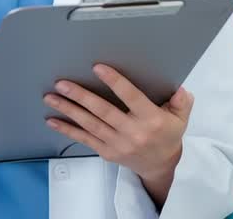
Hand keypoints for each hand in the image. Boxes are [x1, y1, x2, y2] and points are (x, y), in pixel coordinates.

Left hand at [45, 64, 191, 206]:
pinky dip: (67, 129)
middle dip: (80, 96)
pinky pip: (84, 139)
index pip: (131, 97)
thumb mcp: (180, 118)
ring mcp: (118, 144)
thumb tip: (179, 89)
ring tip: (51, 97)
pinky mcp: (107, 152)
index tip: (97, 68)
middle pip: (103, 111)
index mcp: (151, 120)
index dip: (114, 82)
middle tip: (62, 83)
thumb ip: (181, 102)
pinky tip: (53, 120)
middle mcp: (133, 133)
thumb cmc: (167, 135)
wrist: (160, 166)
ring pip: (90, 124)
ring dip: (68, 110)